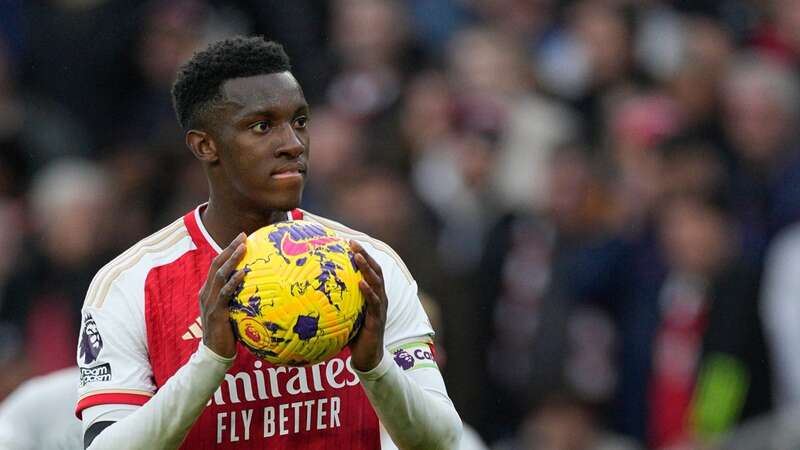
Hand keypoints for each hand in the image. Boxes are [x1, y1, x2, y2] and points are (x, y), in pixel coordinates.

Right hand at [199, 232, 246, 357]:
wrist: (215, 353)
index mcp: (208, 291)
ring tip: (243, 248)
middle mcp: (206, 293)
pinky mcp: (216, 312)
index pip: (216, 265)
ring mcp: (209, 302)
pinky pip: (225, 294)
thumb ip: (239, 298)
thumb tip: (259, 287)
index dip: (227, 251)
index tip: (241, 238)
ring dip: (232, 260)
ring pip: (219, 275)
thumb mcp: (232, 311)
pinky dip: (234, 282)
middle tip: (243, 236)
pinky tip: (245, 273)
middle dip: (229, 249)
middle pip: (216, 265)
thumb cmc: (228, 332)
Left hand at [348, 240, 386, 371]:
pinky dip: (368, 291)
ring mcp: (380, 307)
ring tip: (357, 257)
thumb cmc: (354, 335)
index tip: (349, 242)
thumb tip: (310, 293)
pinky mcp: (377, 319)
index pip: (370, 269)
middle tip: (352, 243)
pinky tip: (360, 284)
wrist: (368, 357)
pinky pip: (374, 302)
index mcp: (373, 294)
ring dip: (367, 268)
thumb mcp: (346, 315)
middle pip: (375, 270)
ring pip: (376, 283)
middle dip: (365, 255)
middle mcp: (379, 297)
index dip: (362, 254)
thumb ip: (336, 302)